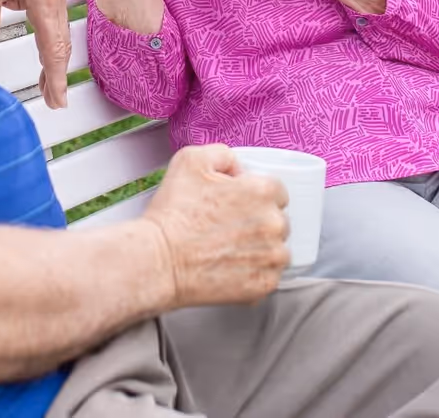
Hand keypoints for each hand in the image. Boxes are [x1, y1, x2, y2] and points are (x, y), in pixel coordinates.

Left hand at [0, 0, 70, 107]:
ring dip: (54, 61)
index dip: (55, 77)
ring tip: (48, 87)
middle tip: (54, 102)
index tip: (57, 99)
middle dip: (57, 75)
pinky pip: (56, 24)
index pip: (52, 47)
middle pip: (61, 45)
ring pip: (60, 35)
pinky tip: (44, 58)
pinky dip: (52, 44)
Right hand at [142, 144, 288, 307]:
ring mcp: (271, 256)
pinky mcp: (264, 284)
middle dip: (258, 222)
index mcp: (262, 191)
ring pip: (277, 249)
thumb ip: (222, 154)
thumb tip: (237, 167)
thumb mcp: (190, 161)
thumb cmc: (173, 214)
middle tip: (228, 228)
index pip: (277, 191)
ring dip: (260, 249)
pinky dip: (255, 273)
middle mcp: (274, 223)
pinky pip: (270, 276)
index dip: (254, 196)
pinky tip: (230, 266)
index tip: (237, 205)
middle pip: (278, 220)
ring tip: (229, 249)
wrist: (159, 260)